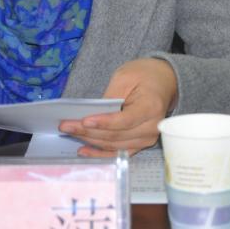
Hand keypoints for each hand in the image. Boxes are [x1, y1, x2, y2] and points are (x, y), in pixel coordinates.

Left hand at [58, 58, 177, 156]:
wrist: (164, 82)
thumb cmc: (145, 76)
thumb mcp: (126, 76)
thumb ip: (111, 96)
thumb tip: (92, 114)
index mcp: (151, 107)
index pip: (124, 120)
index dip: (103, 123)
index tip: (83, 120)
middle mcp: (152, 128)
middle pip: (115, 135)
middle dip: (87, 131)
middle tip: (65, 125)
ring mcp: (147, 139)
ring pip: (113, 145)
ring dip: (90, 141)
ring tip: (70, 133)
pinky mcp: (140, 144)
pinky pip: (118, 152)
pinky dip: (100, 153)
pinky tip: (84, 150)